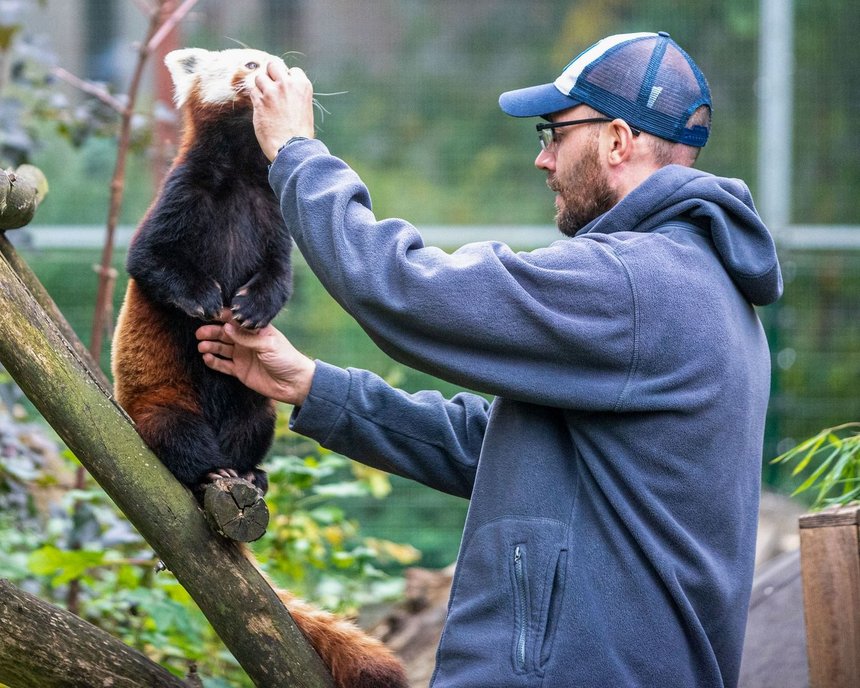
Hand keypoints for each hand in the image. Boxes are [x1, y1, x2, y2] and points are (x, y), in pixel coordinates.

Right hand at [196, 311, 315, 405]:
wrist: (294, 383)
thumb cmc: (286, 359)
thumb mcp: (268, 344)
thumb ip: (247, 337)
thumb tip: (226, 327)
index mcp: (256, 330)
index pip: (236, 319)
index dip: (222, 316)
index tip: (209, 314)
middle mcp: (247, 341)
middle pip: (225, 333)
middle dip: (211, 331)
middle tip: (199, 333)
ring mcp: (242, 355)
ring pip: (221, 347)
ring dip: (210, 345)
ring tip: (201, 346)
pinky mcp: (240, 370)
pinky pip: (222, 364)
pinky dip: (213, 361)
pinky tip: (206, 357)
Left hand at [250, 61, 314, 160]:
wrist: (292, 147)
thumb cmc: (300, 133)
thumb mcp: (305, 108)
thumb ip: (295, 94)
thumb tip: (283, 88)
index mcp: (302, 85)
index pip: (292, 70)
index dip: (287, 79)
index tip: (286, 88)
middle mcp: (287, 84)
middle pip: (273, 65)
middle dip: (271, 74)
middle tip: (271, 86)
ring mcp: (272, 91)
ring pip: (260, 76)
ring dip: (261, 85)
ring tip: (265, 99)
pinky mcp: (259, 101)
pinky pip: (252, 91)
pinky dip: (255, 97)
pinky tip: (260, 107)